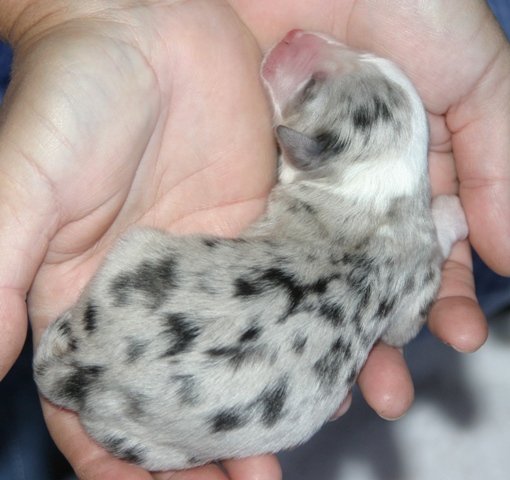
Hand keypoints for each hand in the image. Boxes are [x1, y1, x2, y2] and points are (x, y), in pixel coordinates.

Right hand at [0, 1, 279, 478]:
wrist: (148, 25)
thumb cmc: (75, 97)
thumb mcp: (27, 186)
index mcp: (88, 301)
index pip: (102, 405)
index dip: (131, 461)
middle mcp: (156, 294)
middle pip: (187, 391)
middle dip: (217, 445)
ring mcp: (218, 264)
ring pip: (250, 349)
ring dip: (276, 394)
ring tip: (312, 429)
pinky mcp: (265, 227)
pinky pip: (294, 291)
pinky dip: (314, 329)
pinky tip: (342, 358)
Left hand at [231, 0, 508, 416]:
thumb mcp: (467, 62)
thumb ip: (502, 152)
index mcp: (397, 162)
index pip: (423, 246)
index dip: (442, 294)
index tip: (457, 336)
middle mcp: (338, 187)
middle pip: (363, 277)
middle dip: (381, 334)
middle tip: (388, 390)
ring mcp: (280, 199)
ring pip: (310, 286)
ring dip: (331, 339)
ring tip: (350, 390)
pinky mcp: (229, 202)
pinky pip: (255, 273)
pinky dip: (273, 315)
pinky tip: (289, 354)